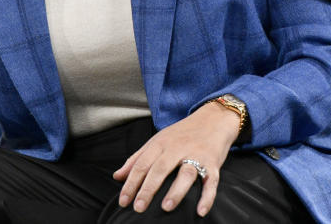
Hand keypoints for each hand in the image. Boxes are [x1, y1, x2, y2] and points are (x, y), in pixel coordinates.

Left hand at [112, 102, 240, 216]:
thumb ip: (137, 159)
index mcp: (161, 143)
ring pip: (186, 173)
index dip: (131, 183)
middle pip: (160, 169)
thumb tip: (117, 176)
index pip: (142, 164)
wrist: (213, 119)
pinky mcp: (213, 163)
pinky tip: (200, 211)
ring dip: (176, 191)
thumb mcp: (157, 141)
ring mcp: (196, 155)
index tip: (123, 202)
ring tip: (166, 207)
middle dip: (148, 189)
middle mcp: (177, 148)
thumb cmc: (182, 133)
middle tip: (138, 208)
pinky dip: (207, 197)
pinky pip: (211, 181)